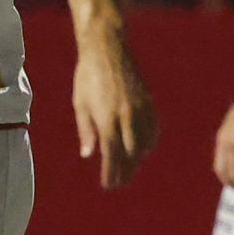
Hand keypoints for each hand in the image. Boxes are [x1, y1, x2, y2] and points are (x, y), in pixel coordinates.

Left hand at [71, 33, 156, 188]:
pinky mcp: (148, 102)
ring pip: (144, 143)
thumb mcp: (80, 104)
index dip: (111, 172)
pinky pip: (153, 129)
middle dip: (125, 171)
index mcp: (107, 117)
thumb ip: (86, 130)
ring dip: (137, 159)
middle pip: (130, 153)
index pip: (112, 154)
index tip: (109, 185)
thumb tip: (88, 155)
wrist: (107, 49)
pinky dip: (149, 143)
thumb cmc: (87, 76)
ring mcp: (140, 108)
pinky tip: (142, 149)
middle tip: (118, 182)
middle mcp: (126, 115)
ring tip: (128, 169)